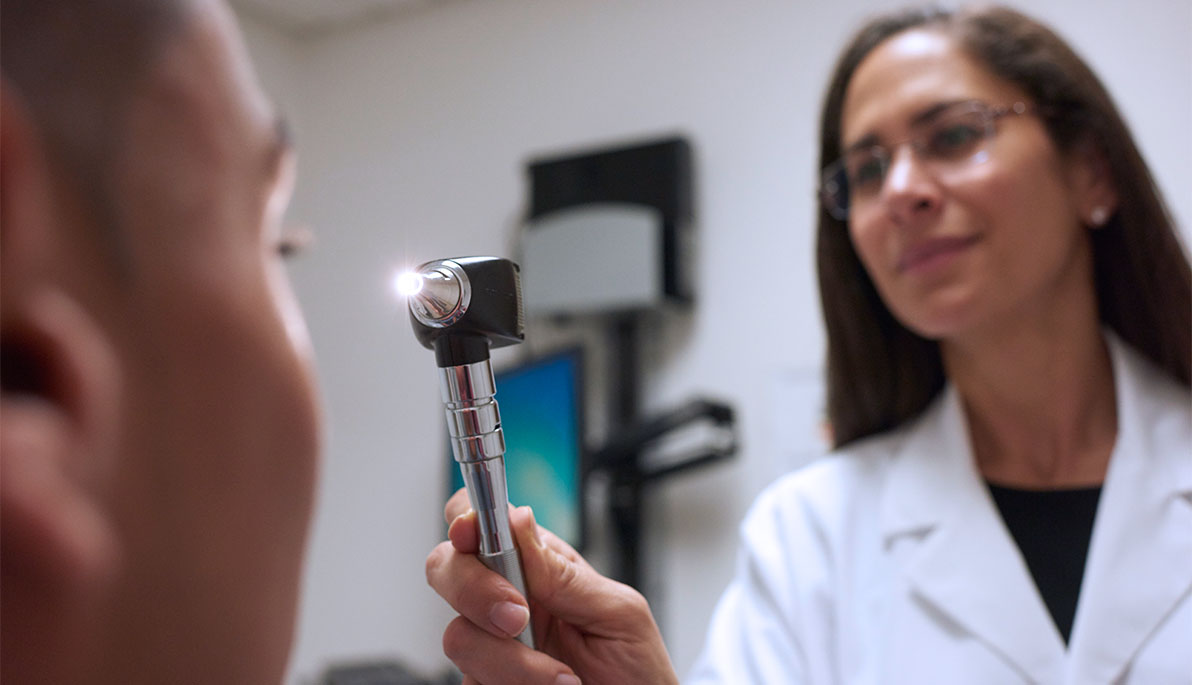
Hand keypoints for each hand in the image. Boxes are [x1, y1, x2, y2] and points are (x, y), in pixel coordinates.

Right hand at [426, 489, 678, 684]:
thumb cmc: (635, 669)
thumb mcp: (617, 613)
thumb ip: (564, 573)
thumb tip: (519, 520)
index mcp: (537, 566)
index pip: (482, 522)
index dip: (465, 516)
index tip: (472, 530)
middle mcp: (505, 599)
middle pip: (446, 568)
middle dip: (475, 589)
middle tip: (518, 617)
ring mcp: (490, 646)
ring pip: (459, 636)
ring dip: (513, 662)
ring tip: (562, 677)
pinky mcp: (484, 683)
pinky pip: (472, 682)